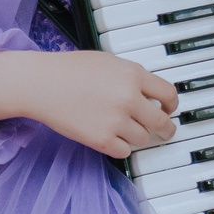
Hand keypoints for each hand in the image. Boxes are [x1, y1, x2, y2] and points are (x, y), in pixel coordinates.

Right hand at [0, 48, 176, 157]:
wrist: (41, 84)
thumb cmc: (70, 70)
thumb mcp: (109, 62)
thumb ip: (132, 76)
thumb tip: (150, 92)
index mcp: (133, 75)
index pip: (169, 94)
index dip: (172, 105)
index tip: (169, 109)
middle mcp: (129, 98)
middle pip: (162, 122)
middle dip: (166, 129)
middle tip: (165, 132)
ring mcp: (116, 120)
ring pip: (143, 138)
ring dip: (138, 136)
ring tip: (125, 129)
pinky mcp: (101, 139)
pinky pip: (125, 151)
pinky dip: (121, 147)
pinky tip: (113, 138)